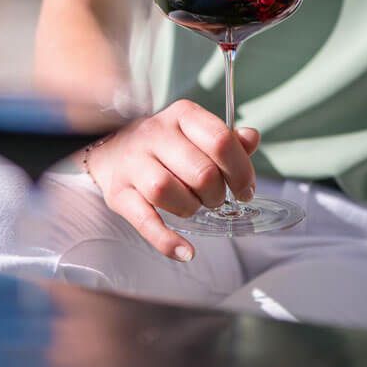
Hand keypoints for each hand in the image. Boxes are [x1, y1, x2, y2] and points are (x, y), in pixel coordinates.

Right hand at [88, 100, 258, 261]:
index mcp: (182, 115)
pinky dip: (167, 241)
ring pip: (166, 189)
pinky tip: (185, 251)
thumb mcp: (196, 133)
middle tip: (214, 198)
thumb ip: (227, 139)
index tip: (245, 189)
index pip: (220, 140)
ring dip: (190, 208)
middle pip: (199, 171)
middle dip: (217, 194)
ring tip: (193, 207)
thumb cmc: (167, 145)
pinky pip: (144, 220)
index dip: (241, 171)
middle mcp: (154, 133)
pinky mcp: (118, 192)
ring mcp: (132, 162)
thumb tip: (251, 138)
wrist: (114, 150)